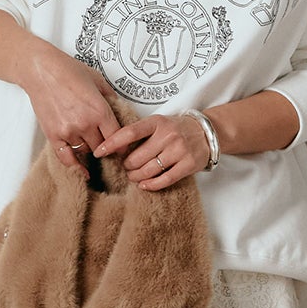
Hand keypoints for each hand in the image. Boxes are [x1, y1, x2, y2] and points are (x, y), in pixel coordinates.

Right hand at [20, 45, 125, 168]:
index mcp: (99, 110)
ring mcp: (68, 131)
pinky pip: (66, 158)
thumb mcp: (97, 80)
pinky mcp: (53, 135)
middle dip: (106, 148)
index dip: (122, 144)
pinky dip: (75, 167)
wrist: (40, 70)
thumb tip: (120, 109)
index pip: (117, 138)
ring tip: (91, 143)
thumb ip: (110, 98)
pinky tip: (82, 172)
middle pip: (102, 147)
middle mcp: (85, 124)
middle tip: (107, 147)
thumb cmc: (67, 70)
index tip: (122, 147)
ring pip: (86, 151)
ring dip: (90, 149)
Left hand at [92, 111, 211, 187]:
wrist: (206, 132)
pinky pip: (165, 179)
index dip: (112, 143)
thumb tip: (115, 148)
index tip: (99, 151)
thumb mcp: (159, 123)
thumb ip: (141, 133)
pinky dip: (151, 185)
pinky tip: (144, 185)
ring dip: (136, 177)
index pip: (129, 132)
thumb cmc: (177, 129)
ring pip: (149, 170)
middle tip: (126, 167)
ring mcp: (179, 150)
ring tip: (134, 176)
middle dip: (127, 166)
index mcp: (157, 122)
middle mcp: (168, 135)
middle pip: (137, 157)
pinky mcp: (188, 164)